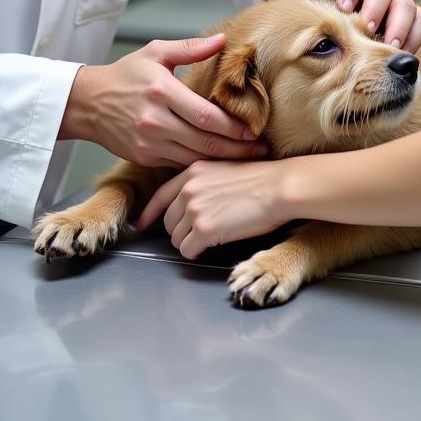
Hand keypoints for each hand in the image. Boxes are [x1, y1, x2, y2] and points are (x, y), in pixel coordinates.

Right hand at [60, 35, 269, 167]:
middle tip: (261, 151)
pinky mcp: (145, 157)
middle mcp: (155, 121)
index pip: (205, 115)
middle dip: (236, 149)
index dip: (232, 127)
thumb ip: (190, 48)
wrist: (87, 103)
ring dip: (223, 161)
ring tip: (248, 160)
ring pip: (194, 158)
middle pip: (204, 141)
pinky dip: (201, 165)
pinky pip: (180, 164)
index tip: (253, 130)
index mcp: (161, 92)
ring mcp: (149, 142)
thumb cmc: (124, 75)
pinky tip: (220, 164)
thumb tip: (221, 39)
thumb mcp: (155, 53)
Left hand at [135, 158, 290, 258]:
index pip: (160, 196)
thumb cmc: (262, 179)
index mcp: (193, 172)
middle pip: (168, 221)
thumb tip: (192, 203)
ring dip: (191, 242)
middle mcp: (188, 189)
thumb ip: (202, 183)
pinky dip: (197, 252)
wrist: (279, 187)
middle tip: (201, 232)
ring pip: (177, 238)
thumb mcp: (224, 168)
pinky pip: (188, 250)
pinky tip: (212, 245)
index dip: (149, 213)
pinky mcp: (205, 230)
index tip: (142, 223)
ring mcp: (195, 209)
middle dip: (181, 230)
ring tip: (212, 236)